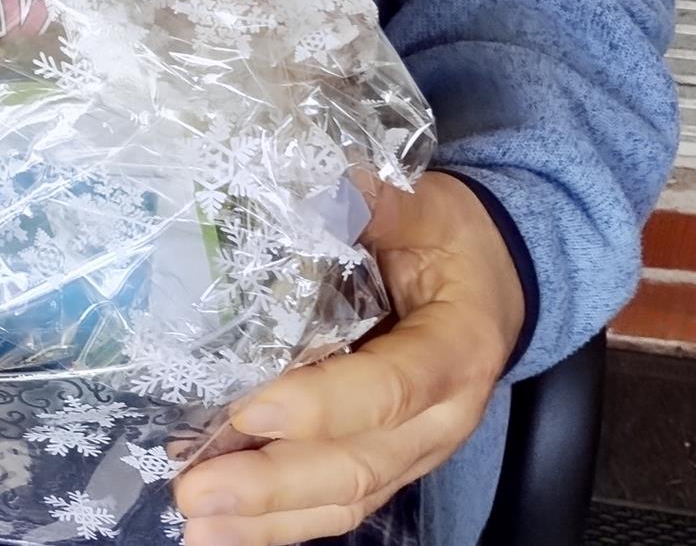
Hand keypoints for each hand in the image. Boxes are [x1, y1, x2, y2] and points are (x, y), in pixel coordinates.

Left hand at [174, 172, 526, 543]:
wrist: (497, 274)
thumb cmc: (454, 236)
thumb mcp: (425, 205)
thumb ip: (374, 200)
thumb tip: (311, 184)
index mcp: (457, 348)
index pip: (390, 388)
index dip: (322, 405)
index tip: (251, 407)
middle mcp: (443, 416)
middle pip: (359, 464)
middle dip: (274, 484)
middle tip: (198, 488)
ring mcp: (417, 448)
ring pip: (348, 497)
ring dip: (270, 519)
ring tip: (199, 525)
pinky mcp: (391, 459)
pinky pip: (340, 502)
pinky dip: (283, 520)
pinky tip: (227, 527)